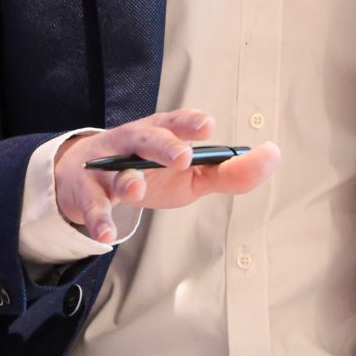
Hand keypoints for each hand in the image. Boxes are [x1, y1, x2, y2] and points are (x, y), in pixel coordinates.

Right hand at [54, 109, 277, 242]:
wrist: (83, 178)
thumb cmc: (146, 172)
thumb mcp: (188, 173)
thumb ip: (228, 171)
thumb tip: (271, 156)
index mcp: (159, 133)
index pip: (175, 122)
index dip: (189, 123)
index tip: (208, 126)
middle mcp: (131, 144)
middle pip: (145, 138)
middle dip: (163, 145)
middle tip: (183, 157)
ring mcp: (106, 168)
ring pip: (116, 171)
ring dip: (127, 179)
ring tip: (136, 187)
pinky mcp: (87, 193)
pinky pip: (92, 206)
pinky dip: (98, 220)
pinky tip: (105, 233)